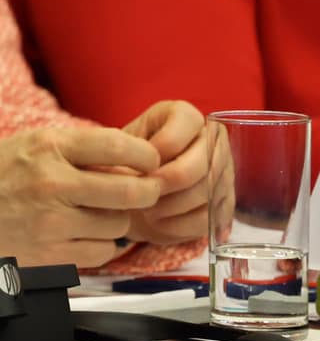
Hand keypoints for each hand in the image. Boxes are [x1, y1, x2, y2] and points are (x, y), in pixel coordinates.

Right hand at [0, 125, 162, 275]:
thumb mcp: (26, 145)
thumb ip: (74, 150)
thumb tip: (126, 162)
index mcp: (47, 147)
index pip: (119, 146)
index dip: (146, 155)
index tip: (149, 161)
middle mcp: (54, 182)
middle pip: (132, 191)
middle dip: (146, 192)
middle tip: (144, 191)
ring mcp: (55, 221)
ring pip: (119, 224)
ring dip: (115, 220)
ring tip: (94, 213)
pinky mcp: (55, 253)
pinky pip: (102, 252)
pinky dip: (98, 245)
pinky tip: (80, 234)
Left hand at [120, 99, 212, 244]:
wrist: (126, 194)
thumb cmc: (122, 164)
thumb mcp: (117, 150)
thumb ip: (126, 152)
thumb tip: (139, 174)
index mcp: (184, 116)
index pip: (189, 121)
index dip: (162, 145)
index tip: (139, 162)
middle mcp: (212, 140)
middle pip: (202, 164)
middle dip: (166, 182)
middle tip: (141, 191)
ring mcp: (223, 173)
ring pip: (207, 192)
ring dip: (170, 205)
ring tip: (144, 207)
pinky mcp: (223, 205)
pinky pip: (208, 218)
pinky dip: (179, 224)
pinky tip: (157, 222)